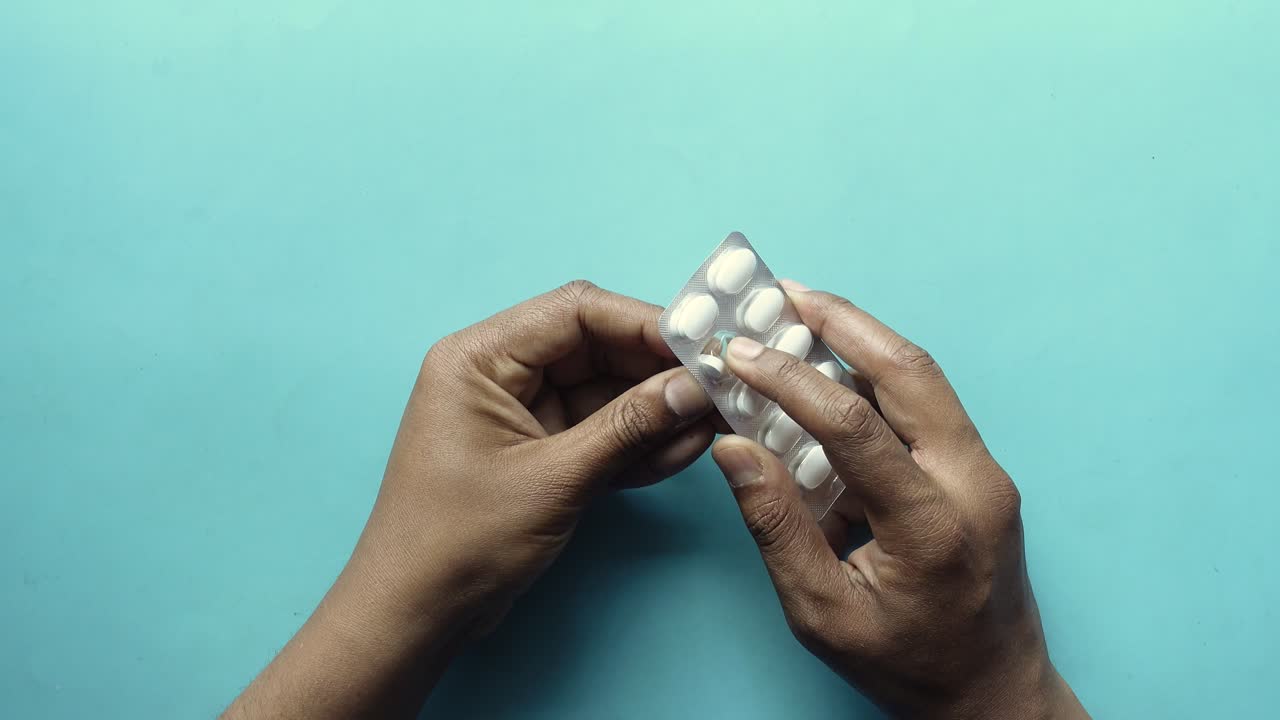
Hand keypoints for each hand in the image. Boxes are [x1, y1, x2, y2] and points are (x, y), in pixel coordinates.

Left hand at [224, 281, 714, 718]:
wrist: (416, 615)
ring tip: (717, 419)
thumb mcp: (553, 478)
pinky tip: (686, 447)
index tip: (701, 346)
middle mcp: (499, 374)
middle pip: (597, 348)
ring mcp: (522, 414)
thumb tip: (692, 387)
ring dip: (658, 409)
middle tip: (720, 386)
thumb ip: (627, 426)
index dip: (644, 324)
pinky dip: (639, 441)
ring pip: (606, 392)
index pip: (575, 313)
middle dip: (659, 369)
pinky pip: (601, 432)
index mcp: (480, 358)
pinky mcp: (541, 452)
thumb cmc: (457, 542)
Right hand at [710, 282, 1088, 719]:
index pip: (855, 427)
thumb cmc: (907, 665)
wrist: (993, 691)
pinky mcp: (981, 471)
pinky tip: (833, 371)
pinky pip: (927, 407)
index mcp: (933, 526)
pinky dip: (877, 378)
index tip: (740, 354)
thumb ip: (776, 527)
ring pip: (924, 380)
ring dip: (862, 340)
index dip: (791, 381)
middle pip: (912, 372)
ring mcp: (986, 473)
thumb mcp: (822, 614)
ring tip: (802, 315)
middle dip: (844, 322)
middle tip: (784, 294)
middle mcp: (974, 485)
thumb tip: (735, 448)